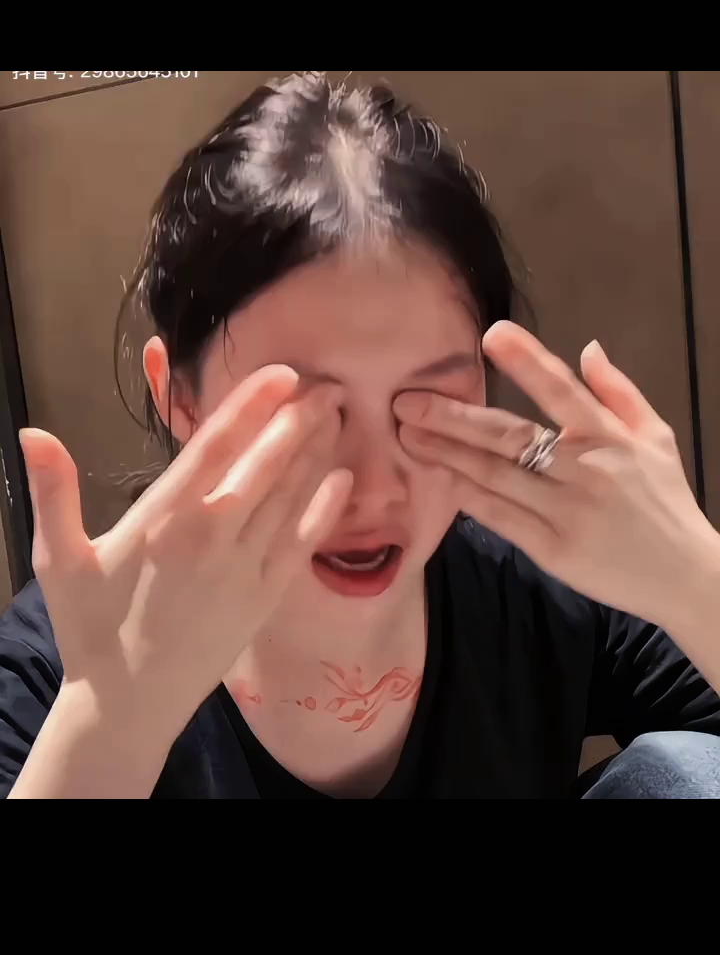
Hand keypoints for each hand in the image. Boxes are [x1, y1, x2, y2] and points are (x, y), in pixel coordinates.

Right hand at [21, 366, 351, 739]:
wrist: (129, 705)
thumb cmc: (91, 629)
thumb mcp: (60, 560)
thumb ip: (54, 493)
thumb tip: (32, 432)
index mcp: (164, 519)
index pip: (215, 446)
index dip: (251, 404)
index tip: (282, 373)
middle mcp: (213, 537)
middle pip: (265, 464)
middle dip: (299, 419)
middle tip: (328, 384)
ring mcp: (245, 568)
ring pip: (289, 496)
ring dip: (315, 452)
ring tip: (337, 415)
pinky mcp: (265, 597)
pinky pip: (302, 543)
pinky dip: (324, 509)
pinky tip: (343, 480)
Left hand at [395, 321, 717, 627]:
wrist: (685, 576)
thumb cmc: (665, 502)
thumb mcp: (657, 438)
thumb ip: (620, 392)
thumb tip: (587, 348)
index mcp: (609, 436)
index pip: (561, 389)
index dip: (525, 360)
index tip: (490, 335)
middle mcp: (584, 469)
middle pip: (509, 436)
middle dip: (454, 416)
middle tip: (407, 401)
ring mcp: (566, 512)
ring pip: (495, 475)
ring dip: (447, 453)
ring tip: (408, 435)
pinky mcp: (553, 550)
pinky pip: (501, 517)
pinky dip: (469, 497)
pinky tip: (440, 479)